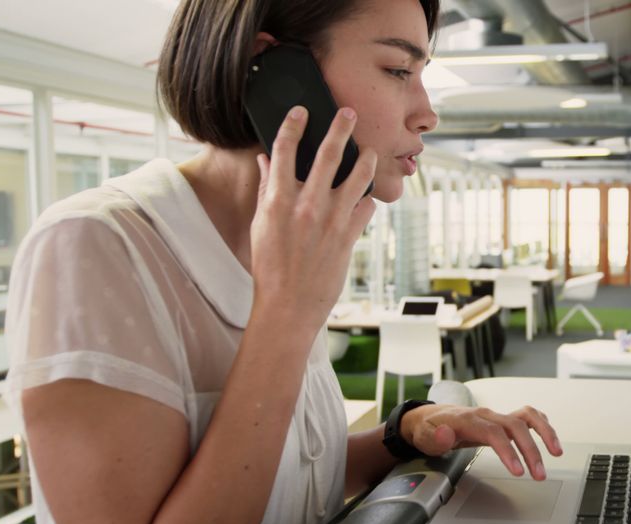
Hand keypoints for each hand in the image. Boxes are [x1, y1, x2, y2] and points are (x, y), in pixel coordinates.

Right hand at [250, 105, 376, 333]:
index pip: (285, 150)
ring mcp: (331, 219)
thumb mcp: (260, 225)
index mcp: (278, 200)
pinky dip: (366, 198)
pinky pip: (366, 206)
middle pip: (329, 154)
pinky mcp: (350, 235)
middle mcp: (307, 205)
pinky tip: (365, 196)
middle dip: (341, 127)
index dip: (293, 125)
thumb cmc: (270, 266)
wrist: (288, 305)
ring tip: (370, 152)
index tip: (302, 111)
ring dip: (366, 159)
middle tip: (349, 112)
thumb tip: (266, 160)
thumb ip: (266, 190)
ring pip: (358, 176)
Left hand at [401, 404, 563, 480]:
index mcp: (470, 420)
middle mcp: (487, 415)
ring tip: (557, 452)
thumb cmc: (429, 430)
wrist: (430, 419)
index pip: (495, 433)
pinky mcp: (503, 420)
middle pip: (516, 426)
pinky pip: (528, 416)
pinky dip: (542, 426)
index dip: (509, 451)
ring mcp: (497, 416)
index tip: (519, 471)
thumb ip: (435, 438)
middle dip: (531, 451)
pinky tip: (550, 439)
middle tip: (539, 474)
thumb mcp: (424, 436)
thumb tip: (445, 435)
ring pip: (528, 417)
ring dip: (545, 433)